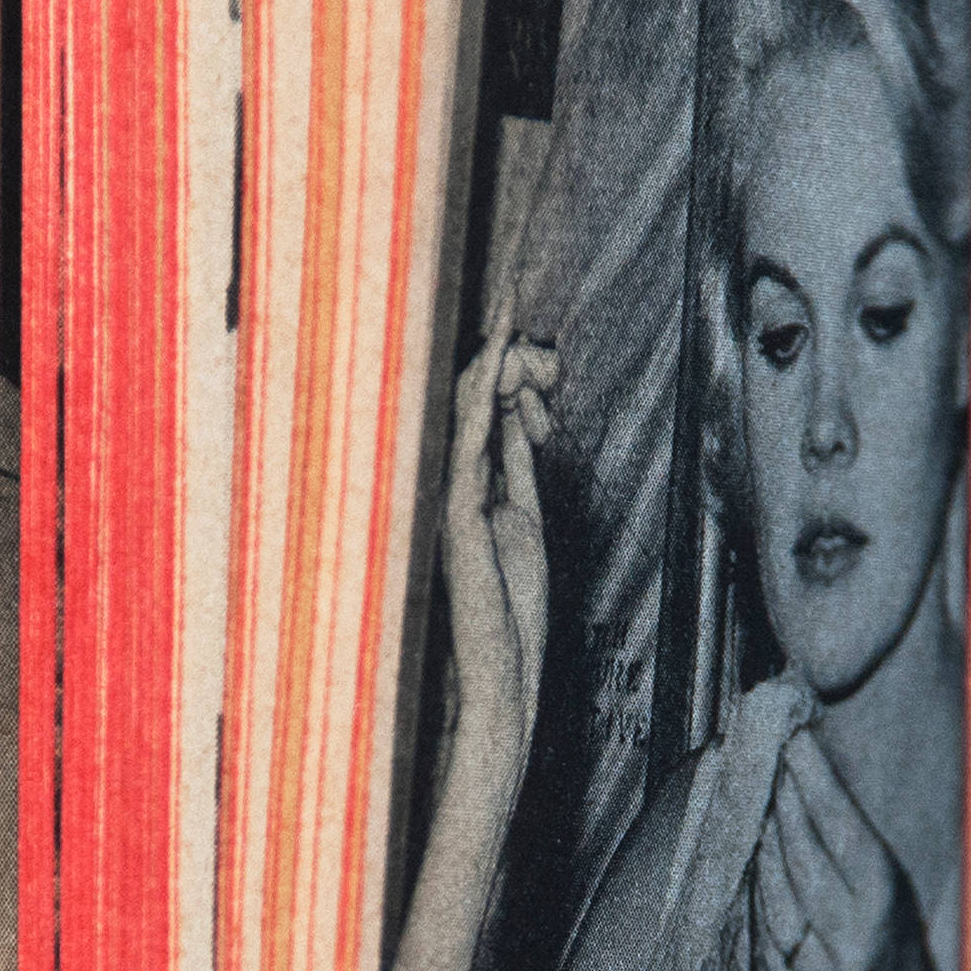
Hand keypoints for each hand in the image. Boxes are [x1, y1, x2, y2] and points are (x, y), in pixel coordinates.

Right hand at [440, 292, 557, 801]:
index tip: (517, 318)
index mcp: (466, 486)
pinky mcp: (455, 513)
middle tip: (517, 300)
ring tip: (509, 309)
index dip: (500, 364)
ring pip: (464, 413)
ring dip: (490, 361)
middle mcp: (448, 484)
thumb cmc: (512, 610)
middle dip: (498, 353)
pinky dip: (481, 397)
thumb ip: (514, 468)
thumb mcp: (522, 519)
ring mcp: (447, 497)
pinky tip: (497, 359)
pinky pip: (468, 442)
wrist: (503, 670)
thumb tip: (513, 418)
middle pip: (472, 402)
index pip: (480, 410)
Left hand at [752, 727, 927, 970]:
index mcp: (889, 905)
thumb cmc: (899, 955)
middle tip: (764, 758)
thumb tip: (813, 783)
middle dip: (781, 802)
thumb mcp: (897, 898)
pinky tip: (751, 865)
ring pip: (777, 894)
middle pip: (803, 855)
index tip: (793, 741)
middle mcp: (856, 940)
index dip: (815, 781)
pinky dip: (757, 898)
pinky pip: (766, 937)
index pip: (843, 830)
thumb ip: (858, 851)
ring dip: (761, 844)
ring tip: (754, 803)